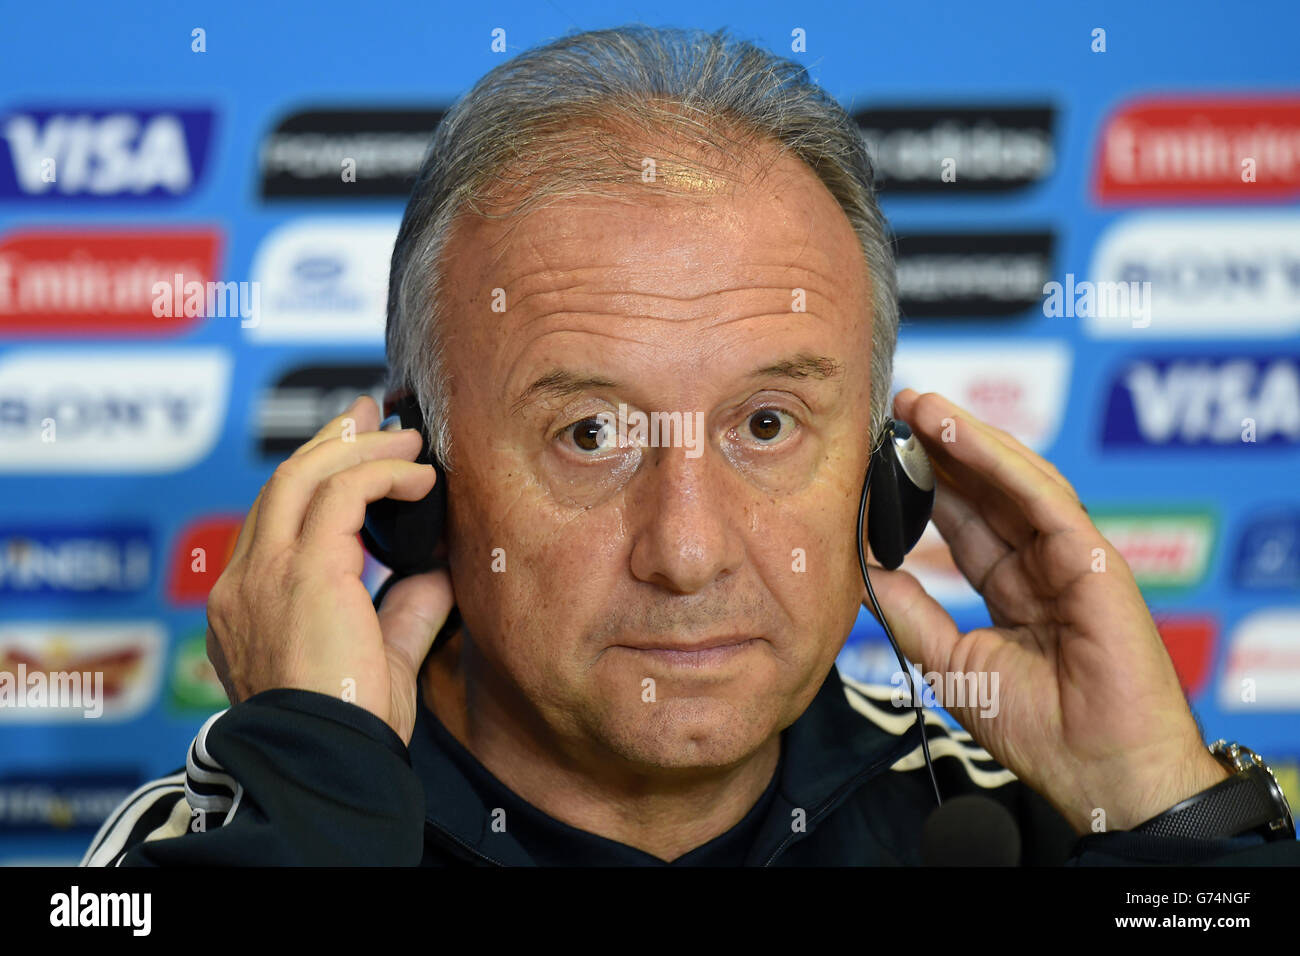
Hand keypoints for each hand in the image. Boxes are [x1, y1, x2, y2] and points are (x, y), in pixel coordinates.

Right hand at [205, 395, 454, 744]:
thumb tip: (434, 571)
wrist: (326, 761)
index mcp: (245, 610)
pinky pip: (343, 494)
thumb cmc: (349, 729)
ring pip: (302, 477)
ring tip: (406, 439)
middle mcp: (241, 585)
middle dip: (327, 442)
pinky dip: (383, 474)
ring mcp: (263, 574)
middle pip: (280, 486)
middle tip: (367, 414)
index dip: (313, 481)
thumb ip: (402, 611)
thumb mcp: (379, 659)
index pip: (273, 523)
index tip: (351, 455)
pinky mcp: (303, 569)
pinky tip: (418, 476)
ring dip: (359, 448)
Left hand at [864, 389, 1228, 833]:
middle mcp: (1042, 565)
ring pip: (1015, 481)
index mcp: (1014, 588)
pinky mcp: (1092, 559)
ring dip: (965, 438)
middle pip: (987, 492)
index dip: (925, 485)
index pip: (964, 523)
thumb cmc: (1037, 730)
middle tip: (895, 407)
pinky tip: (958, 433)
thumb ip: (911, 612)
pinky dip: (999, 461)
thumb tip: (867, 568)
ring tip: (918, 405)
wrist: (1097, 771)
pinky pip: (1042, 498)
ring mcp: (1070, 557)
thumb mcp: (950, 663)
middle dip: (941, 447)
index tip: (880, 455)